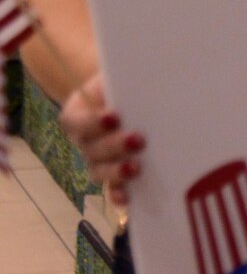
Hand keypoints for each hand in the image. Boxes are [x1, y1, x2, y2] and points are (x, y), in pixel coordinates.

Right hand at [59, 74, 143, 205]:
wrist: (130, 93)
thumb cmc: (124, 83)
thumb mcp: (119, 77)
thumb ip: (122, 83)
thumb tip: (142, 86)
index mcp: (78, 114)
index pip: (77, 122)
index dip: (93, 123)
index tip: (114, 116)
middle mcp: (85, 140)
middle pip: (91, 149)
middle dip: (114, 146)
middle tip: (137, 139)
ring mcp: (98, 159)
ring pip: (99, 171)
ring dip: (116, 172)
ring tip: (136, 167)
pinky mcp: (115, 172)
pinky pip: (112, 188)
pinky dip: (118, 195)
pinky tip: (128, 197)